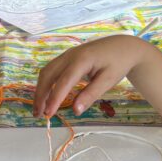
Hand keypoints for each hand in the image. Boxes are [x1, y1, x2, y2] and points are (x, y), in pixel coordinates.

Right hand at [34, 35, 148, 117]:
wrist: (123, 46)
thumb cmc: (118, 63)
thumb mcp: (108, 81)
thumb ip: (91, 95)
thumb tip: (75, 111)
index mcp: (82, 60)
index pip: (63, 82)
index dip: (54, 99)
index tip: (48, 114)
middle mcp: (70, 55)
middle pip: (48, 75)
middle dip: (41, 95)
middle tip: (38, 114)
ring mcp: (67, 54)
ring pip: (47, 72)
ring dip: (41, 89)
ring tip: (40, 108)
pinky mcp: (67, 57)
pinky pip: (52, 69)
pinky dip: (47, 83)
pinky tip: (48, 96)